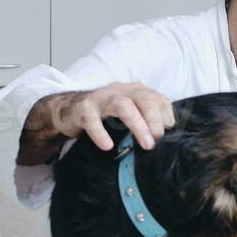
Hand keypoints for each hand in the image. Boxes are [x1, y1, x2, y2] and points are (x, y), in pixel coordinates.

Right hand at [49, 82, 175, 150]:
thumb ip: (147, 123)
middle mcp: (121, 91)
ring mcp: (101, 98)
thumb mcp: (130, 116)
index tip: (167, 137)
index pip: (159, 99)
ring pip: (123, 105)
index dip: (166, 118)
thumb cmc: (105, 115)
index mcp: (136, 91)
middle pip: (144, 99)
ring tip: (146, 144)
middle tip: (157, 141)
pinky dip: (100, 132)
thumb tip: (163, 141)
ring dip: (137, 125)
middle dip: (155, 121)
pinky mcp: (83, 109)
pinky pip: (92, 119)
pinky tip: (107, 145)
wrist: (69, 110)